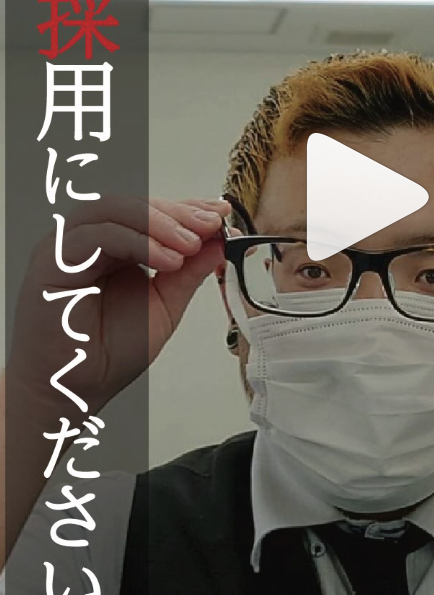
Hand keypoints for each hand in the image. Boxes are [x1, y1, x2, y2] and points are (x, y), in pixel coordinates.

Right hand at [6, 195, 230, 419]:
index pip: (150, 213)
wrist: (75, 389)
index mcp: (114, 248)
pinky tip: (166, 260)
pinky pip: (95, 235)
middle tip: (208, 227)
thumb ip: (189, 273)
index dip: (186, 208)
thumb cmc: (108, 354)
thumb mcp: (165, 306)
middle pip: (133, 205)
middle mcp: (89, 242)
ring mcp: (68, 248)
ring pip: (112, 209)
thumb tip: (219, 242)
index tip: (219, 215)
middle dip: (177, 213)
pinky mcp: (52, 261)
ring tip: (188, 246)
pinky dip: (134, 240)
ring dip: (157, 222)